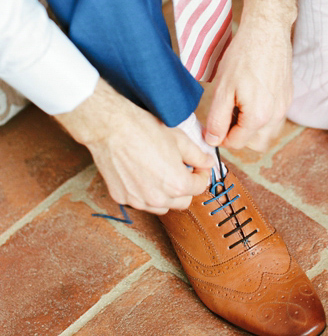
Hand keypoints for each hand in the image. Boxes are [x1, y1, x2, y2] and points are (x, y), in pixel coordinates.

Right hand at [55, 80, 213, 213]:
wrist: (111, 128)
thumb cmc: (145, 131)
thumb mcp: (180, 140)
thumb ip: (198, 156)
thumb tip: (208, 163)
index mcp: (177, 185)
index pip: (200, 188)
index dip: (202, 175)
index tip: (198, 166)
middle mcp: (158, 198)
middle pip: (183, 202)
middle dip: (186, 187)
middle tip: (181, 170)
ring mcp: (137, 200)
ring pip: (161, 206)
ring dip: (166, 195)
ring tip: (162, 174)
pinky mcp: (121, 197)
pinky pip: (140, 202)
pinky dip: (145, 194)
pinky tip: (143, 176)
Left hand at [204, 0, 295, 151]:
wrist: (267, 33)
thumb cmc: (243, 57)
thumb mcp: (222, 89)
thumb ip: (217, 119)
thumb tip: (213, 139)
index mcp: (259, 116)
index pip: (236, 143)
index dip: (220, 136)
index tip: (213, 121)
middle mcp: (276, 116)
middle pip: (255, 145)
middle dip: (239, 137)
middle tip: (226, 117)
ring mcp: (285, 107)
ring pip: (268, 134)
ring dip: (253, 130)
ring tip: (239, 108)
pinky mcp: (288, 98)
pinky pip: (275, 119)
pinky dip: (262, 117)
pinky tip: (252, 97)